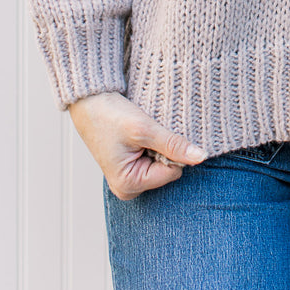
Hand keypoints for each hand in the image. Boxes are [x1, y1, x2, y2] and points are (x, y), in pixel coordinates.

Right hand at [68, 91, 206, 200]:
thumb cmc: (109, 115)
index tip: (154, 134)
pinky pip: (153, 159)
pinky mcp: (130, 167)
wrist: (89, 101)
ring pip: (162, 163)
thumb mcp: (144, 129)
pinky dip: (151, 145)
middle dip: (164, 149)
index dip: (171, 150)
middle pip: (168, 170)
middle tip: (147, 132)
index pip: (174, 172)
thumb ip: (173, 145)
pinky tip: (139, 135)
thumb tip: (200, 157)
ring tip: (140, 132)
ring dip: (157, 145)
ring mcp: (128, 178)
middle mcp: (128, 188)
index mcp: (130, 185)